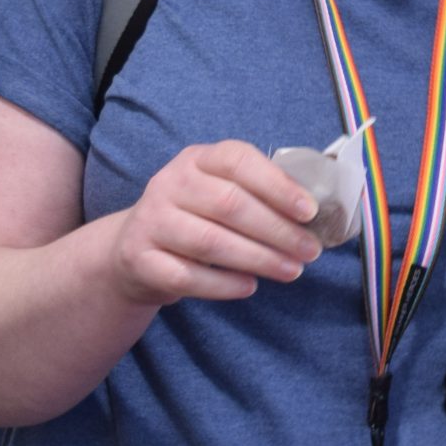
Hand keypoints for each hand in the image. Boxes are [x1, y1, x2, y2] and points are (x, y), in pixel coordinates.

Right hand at [101, 141, 321, 306]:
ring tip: (291, 271)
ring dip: (258, 258)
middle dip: (277, 230)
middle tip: (309, 251)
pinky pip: (187, 276)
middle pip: (229, 204)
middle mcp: (169, 183)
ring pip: (211, 241)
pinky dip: (224, 284)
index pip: (238, 160)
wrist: (133, 249)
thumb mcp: (217, 191)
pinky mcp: (140, 259)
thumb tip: (312, 216)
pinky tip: (250, 286)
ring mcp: (151, 221)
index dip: (276, 184)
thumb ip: (256, 195)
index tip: (309, 211)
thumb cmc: (194, 218)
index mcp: (196, 159)